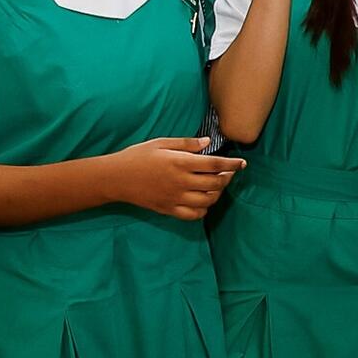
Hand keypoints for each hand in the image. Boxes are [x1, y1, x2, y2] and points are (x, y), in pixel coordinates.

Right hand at [103, 137, 242, 220]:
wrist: (115, 178)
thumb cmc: (137, 156)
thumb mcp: (161, 143)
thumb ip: (186, 144)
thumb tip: (208, 142)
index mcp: (180, 162)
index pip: (214, 164)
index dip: (231, 164)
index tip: (242, 163)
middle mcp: (181, 181)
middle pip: (215, 183)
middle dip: (227, 177)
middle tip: (229, 172)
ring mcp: (175, 198)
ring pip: (208, 200)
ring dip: (217, 193)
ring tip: (217, 185)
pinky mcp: (169, 209)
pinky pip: (194, 214)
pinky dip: (204, 210)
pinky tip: (203, 201)